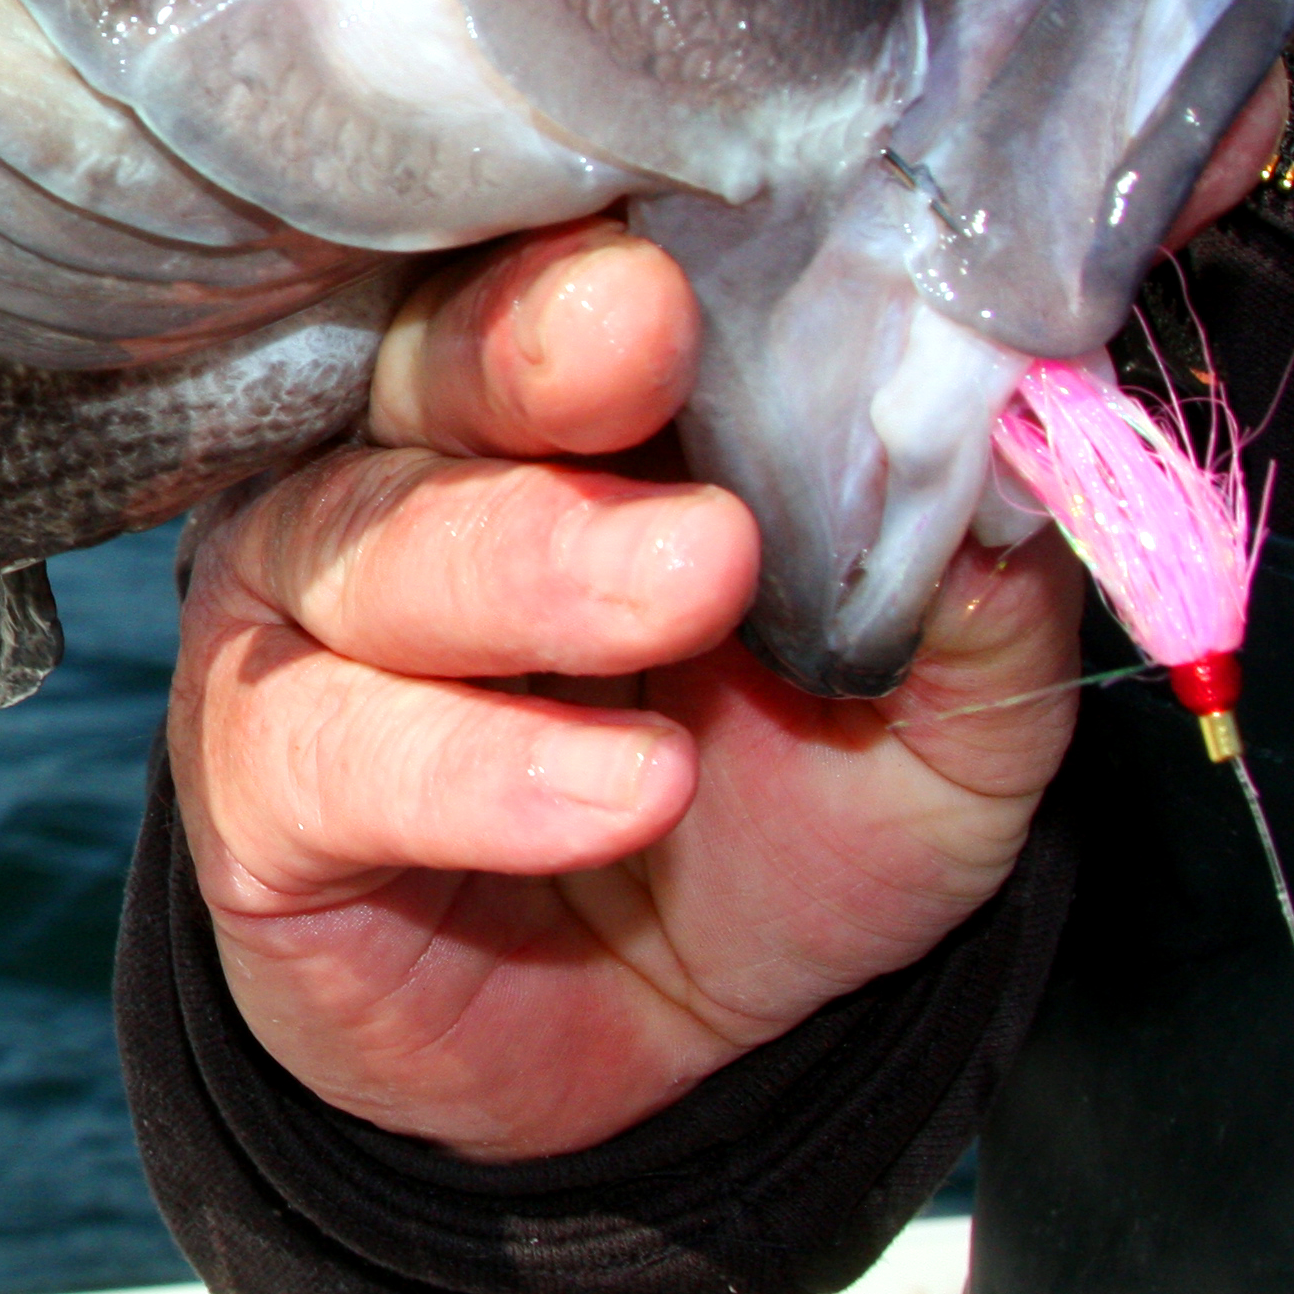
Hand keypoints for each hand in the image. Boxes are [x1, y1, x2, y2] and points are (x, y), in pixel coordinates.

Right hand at [165, 67, 1279, 1160]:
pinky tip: (622, 789)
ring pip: (366, 545)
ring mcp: (308, 619)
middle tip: (642, 333)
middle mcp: (401, 469)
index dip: (616, 245)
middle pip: (430, 364)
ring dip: (531, 558)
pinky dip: (478, 770)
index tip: (704, 248)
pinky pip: (331, 751)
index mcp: (561, 402)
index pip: (558, 269)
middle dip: (534, 347)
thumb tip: (1034, 434)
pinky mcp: (259, 784)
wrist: (656, 1048)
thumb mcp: (946, 713)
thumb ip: (976, 583)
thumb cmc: (782, 810)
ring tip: (692, 582)